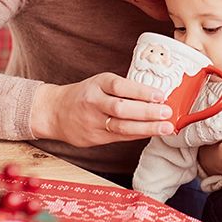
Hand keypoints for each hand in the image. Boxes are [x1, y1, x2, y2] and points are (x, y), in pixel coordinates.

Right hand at [30, 73, 174, 146]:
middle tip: (167, 113)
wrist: (54, 111)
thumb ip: (123, 89)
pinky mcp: (94, 137)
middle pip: (122, 108)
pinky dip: (137, 135)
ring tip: (166, 127)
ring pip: (122, 126)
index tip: (160, 95)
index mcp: (97, 84)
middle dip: (147, 112)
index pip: (120, 86)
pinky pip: (119, 137)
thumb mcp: (100, 83)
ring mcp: (93, 121)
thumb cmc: (84, 95)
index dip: (141, 91)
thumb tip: (155, 95)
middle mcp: (94, 102)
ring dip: (146, 128)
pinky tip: (151, 133)